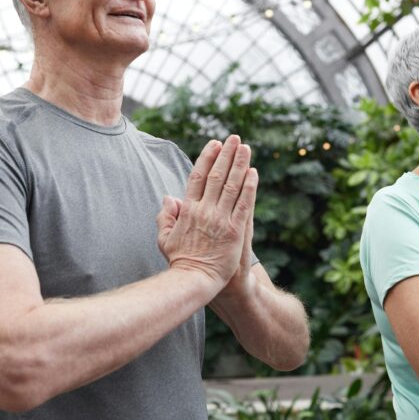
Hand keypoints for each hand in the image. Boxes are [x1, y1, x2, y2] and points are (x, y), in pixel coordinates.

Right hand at [156, 136, 255, 290]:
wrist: (195, 281)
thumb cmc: (180, 261)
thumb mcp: (164, 238)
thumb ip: (166, 216)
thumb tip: (168, 197)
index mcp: (188, 210)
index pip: (198, 177)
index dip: (207, 158)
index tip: (214, 144)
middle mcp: (205, 211)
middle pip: (217, 176)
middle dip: (226, 154)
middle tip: (234, 138)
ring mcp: (221, 220)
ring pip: (232, 185)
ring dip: (239, 164)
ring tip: (245, 148)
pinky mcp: (235, 230)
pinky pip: (244, 204)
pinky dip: (249, 187)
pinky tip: (254, 173)